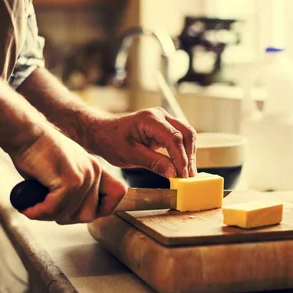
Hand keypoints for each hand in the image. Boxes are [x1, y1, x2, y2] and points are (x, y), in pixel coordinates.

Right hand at [6, 127, 126, 223]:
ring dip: (48, 215)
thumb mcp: (62, 172)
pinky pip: (56, 209)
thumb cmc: (36, 153)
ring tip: (33, 207)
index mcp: (95, 169)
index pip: (117, 194)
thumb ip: (72, 191)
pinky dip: (39, 212)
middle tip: (45, 211)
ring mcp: (84, 176)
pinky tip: (28, 207)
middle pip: (89, 215)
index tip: (75, 212)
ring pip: (70, 215)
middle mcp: (94, 172)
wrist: (25, 134)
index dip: (101, 209)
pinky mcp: (70, 180)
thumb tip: (70, 215)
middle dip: (64, 217)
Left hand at [79, 107, 196, 177]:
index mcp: (150, 119)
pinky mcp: (165, 127)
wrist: (103, 133)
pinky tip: (183, 166)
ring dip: (190, 154)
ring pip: (187, 135)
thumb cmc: (112, 142)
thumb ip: (154, 163)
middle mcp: (160, 115)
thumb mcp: (130, 156)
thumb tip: (174, 173)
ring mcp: (164, 120)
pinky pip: (181, 138)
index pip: (174, 138)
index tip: (183, 175)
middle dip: (190, 156)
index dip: (181, 157)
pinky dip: (184, 152)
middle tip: (189, 177)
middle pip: (186, 133)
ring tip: (188, 174)